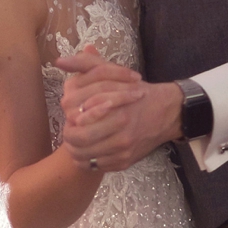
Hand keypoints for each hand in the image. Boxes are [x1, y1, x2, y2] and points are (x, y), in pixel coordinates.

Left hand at [57, 48, 181, 171]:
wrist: (166, 112)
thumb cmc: (135, 91)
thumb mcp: (111, 72)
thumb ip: (85, 64)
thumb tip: (60, 61)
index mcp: (113, 104)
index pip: (74, 118)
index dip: (69, 117)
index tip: (73, 115)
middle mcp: (119, 127)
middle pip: (76, 139)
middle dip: (69, 135)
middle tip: (72, 129)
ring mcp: (122, 147)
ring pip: (83, 156)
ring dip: (75, 149)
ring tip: (78, 140)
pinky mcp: (124, 161)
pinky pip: (95, 167)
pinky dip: (87, 160)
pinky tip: (90, 150)